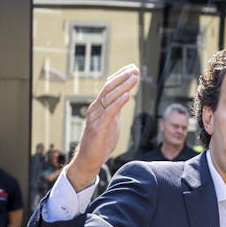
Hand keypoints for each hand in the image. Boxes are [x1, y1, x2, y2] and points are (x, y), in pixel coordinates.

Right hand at [65, 64, 139, 190]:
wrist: (90, 159)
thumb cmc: (101, 141)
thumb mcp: (112, 121)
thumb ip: (116, 109)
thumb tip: (124, 96)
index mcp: (98, 106)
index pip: (109, 86)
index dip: (120, 76)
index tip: (132, 67)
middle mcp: (95, 108)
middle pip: (109, 88)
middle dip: (122, 77)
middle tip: (135, 69)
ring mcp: (96, 117)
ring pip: (109, 97)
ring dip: (123, 86)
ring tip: (134, 77)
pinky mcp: (99, 127)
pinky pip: (110, 112)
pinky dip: (118, 103)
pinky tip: (127, 95)